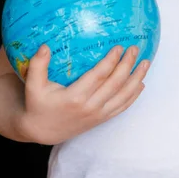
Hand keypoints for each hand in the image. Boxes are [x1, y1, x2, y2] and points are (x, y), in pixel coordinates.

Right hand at [18, 44, 148, 144]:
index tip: (119, 46)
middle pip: (115, 84)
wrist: (41, 131)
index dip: (111, 61)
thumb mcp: (33, 86)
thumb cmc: (37, 104)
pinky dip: (133, 96)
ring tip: (145, 63)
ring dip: (136, 79)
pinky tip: (140, 83)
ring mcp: (97, 115)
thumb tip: (45, 46)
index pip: (99, 76)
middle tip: (135, 48)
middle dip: (127, 65)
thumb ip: (38, 65)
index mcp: (75, 97)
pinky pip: (121, 107)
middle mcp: (90, 107)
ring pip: (122, 96)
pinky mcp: (100, 119)